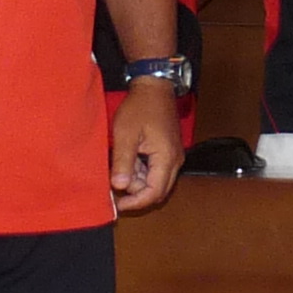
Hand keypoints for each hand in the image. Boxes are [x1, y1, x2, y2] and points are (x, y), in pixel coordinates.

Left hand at [110, 81, 183, 213]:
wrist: (155, 88)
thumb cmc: (140, 107)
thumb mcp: (125, 134)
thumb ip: (123, 161)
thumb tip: (119, 187)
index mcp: (166, 158)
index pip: (154, 193)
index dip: (136, 202)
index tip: (118, 204)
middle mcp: (175, 161)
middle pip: (158, 191)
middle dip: (137, 193)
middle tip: (117, 183)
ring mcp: (174, 156)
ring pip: (157, 182)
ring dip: (139, 181)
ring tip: (121, 166)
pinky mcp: (169, 152)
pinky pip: (157, 171)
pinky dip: (142, 172)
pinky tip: (129, 160)